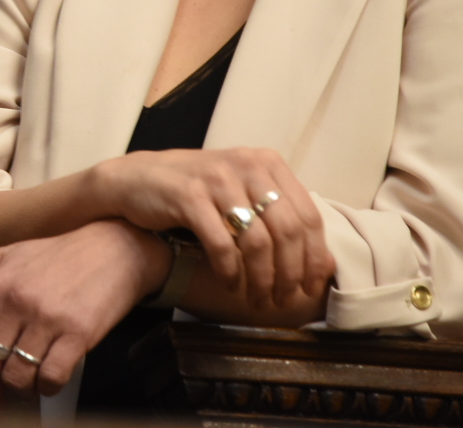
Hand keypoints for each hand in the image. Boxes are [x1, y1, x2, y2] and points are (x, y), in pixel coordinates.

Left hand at [0, 220, 170, 410]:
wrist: (118, 246)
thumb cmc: (62, 252)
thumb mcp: (9, 251)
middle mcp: (16, 301)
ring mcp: (47, 318)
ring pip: (15, 376)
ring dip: (18, 391)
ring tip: (26, 385)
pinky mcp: (78, 333)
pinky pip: (50, 377)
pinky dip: (46, 387)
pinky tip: (50, 378)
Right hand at [94, 147, 334, 310]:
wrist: (136, 180)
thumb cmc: (196, 193)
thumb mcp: (242, 196)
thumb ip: (280, 220)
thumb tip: (326, 262)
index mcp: (266, 162)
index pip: (308, 216)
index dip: (313, 257)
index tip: (310, 287)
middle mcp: (246, 165)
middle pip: (287, 231)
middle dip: (289, 274)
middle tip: (282, 300)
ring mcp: (217, 178)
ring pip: (257, 240)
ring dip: (261, 279)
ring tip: (257, 299)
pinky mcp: (188, 195)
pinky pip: (221, 244)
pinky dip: (229, 271)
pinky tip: (228, 284)